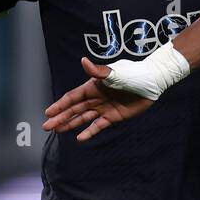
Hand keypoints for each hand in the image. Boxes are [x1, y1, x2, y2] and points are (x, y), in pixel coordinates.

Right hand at [42, 57, 156, 140]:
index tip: (48, 113)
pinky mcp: (113, 117)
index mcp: (93, 86)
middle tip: (47, 127)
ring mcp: (104, 108)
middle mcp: (96, 98)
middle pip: (74, 109)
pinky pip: (98, 126)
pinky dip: (89, 131)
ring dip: (70, 124)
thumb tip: (83, 61)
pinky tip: (79, 138)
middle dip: (60, 118)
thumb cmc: (133, 74)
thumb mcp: (116, 73)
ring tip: (57, 131)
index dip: (60, 105)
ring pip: (83, 118)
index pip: (72, 97)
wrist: (152, 83)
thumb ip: (99, 71)